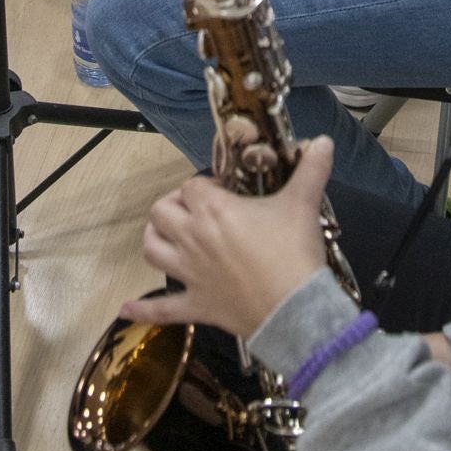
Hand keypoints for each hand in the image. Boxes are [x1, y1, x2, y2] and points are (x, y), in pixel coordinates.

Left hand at [122, 138, 337, 340]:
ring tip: (167, 238)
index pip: (192, 186)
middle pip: (161, 212)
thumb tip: (325, 141)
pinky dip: (142, 309)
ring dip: (154, 241)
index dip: (206, 186)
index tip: (226, 192)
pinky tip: (126, 310)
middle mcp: (192, 237)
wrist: (296, 308)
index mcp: (212, 210)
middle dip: (173, 206)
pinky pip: (161, 309)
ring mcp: (189, 273)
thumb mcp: (303, 204)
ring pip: (151, 250)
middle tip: (195, 210)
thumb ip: (312, 169)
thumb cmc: (294, 253)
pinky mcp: (196, 304)